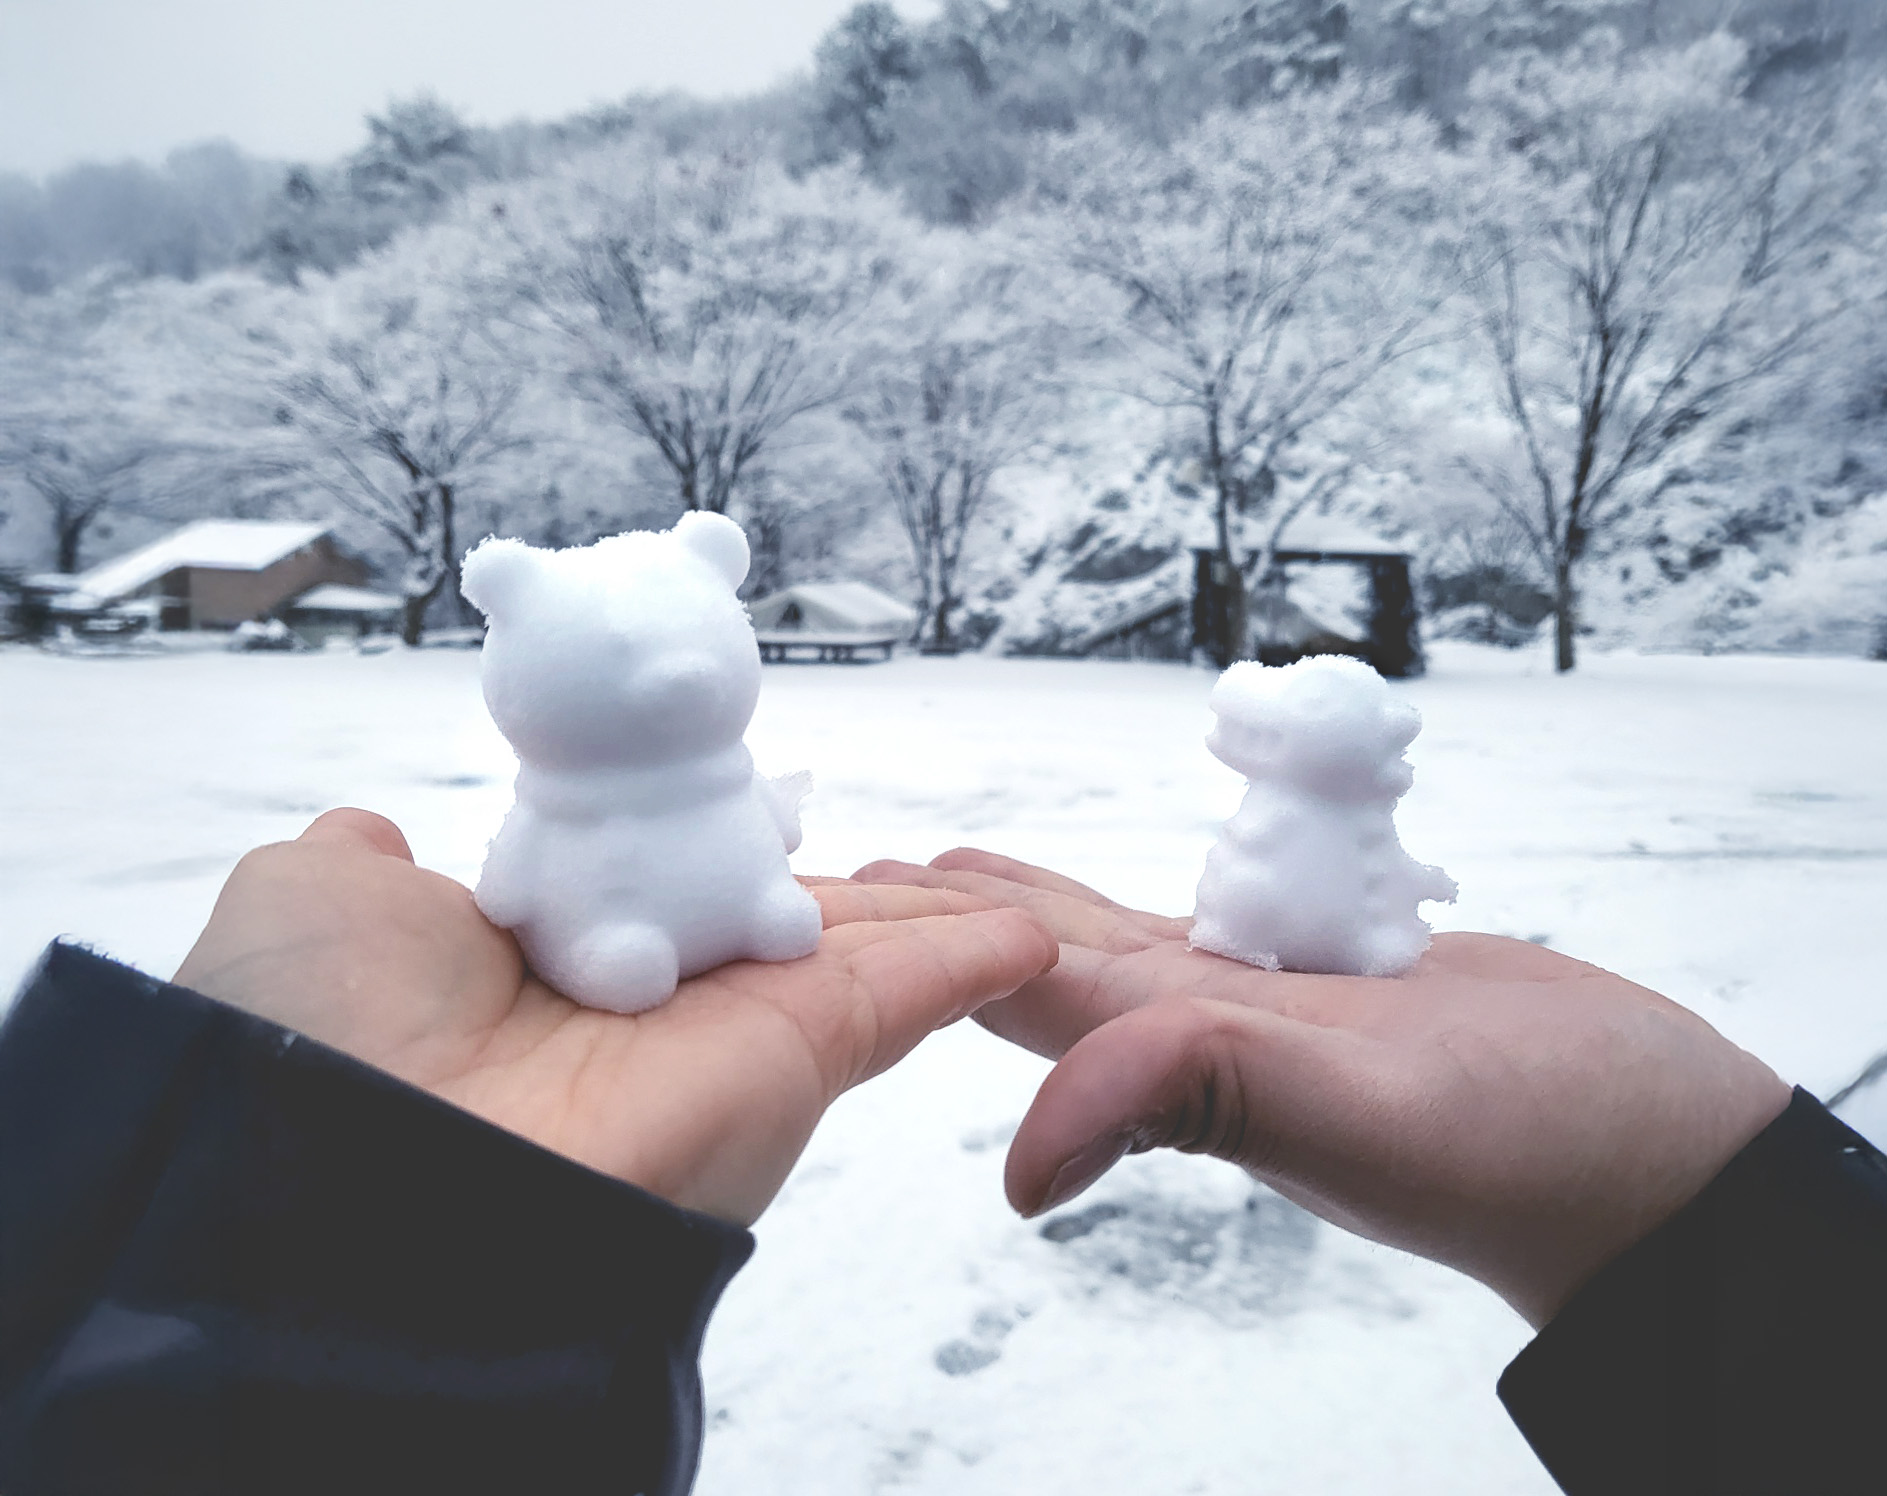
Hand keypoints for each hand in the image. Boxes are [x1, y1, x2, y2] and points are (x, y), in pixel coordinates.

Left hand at [174, 810, 1056, 1226]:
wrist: (372, 1174)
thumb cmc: (322, 1035)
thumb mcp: (315, 909)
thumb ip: (359, 869)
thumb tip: (370, 838)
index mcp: (540, 962)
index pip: (661, 887)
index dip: (724, 845)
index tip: (775, 811)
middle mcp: (646, 1001)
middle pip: (782, 924)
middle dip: (860, 894)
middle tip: (933, 861)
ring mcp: (729, 1034)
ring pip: (862, 956)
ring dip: (938, 922)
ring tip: (1019, 892)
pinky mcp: (797, 1054)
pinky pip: (908, 990)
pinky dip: (976, 956)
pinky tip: (1035, 931)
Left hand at [853, 848, 1790, 1327]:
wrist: (1642, 1141)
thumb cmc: (1525, 1146)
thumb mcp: (1356, 1111)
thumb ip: (1194, 1093)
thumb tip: (1017, 1172)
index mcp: (1178, 1064)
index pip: (1005, 990)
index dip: (909, 950)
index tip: (809, 915)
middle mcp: (1199, 1036)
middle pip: (1031, 959)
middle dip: (933, 917)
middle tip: (837, 873)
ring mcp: (1259, 1006)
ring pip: (1106, 936)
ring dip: (1012, 899)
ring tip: (934, 868)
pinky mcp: (1320, 977)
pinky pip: (1204, 918)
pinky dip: (1137, 892)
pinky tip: (1098, 889)